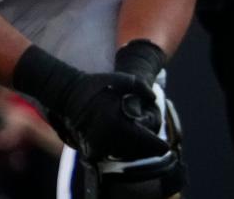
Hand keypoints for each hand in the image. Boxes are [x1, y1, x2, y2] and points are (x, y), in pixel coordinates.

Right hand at [50, 72, 167, 161]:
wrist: (68, 94)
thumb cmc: (97, 84)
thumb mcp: (122, 79)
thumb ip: (141, 87)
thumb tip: (153, 99)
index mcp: (117, 121)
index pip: (142, 139)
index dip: (156, 145)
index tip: (165, 147)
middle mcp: (106, 136)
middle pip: (133, 150)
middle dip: (147, 150)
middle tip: (157, 148)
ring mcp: (96, 144)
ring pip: (121, 154)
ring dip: (134, 152)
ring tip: (144, 147)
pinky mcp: (88, 147)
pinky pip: (108, 154)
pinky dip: (119, 152)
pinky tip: (127, 146)